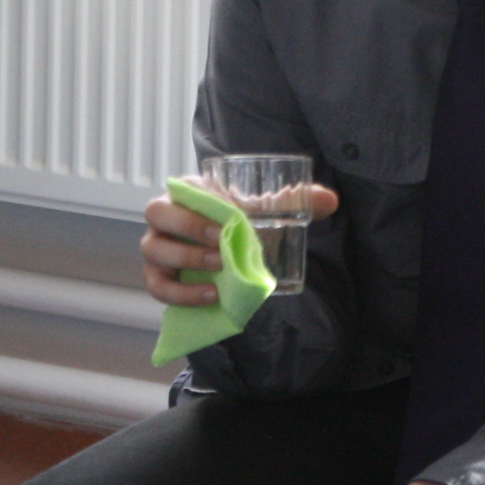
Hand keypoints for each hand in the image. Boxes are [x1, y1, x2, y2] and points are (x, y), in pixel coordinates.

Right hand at [139, 179, 337, 304]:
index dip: (197, 201)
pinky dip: (182, 293)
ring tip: (219, 270)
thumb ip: (293, 201)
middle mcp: (164, 216)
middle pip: (156, 213)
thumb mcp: (262, 211)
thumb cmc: (238, 224)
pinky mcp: (158, 278)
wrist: (224, 254)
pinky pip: (158, 286)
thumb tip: (330, 199)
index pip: (178, 188)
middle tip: (220, 245)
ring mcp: (157, 247)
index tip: (228, 221)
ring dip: (185, 259)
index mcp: (186, 191)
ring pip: (154, 250)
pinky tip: (210, 296)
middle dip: (187, 228)